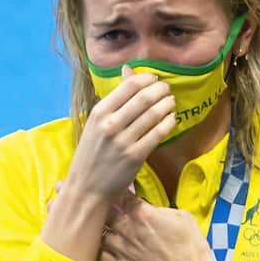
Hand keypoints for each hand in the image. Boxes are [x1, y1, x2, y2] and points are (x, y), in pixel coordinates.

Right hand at [64, 66, 175, 203]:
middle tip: (167, 89)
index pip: (128, 86)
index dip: (147, 79)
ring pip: (153, 114)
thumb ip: (114, 102)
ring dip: (167, 104)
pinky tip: (172, 119)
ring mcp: (123, 141)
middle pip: (144, 98)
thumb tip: (128, 71)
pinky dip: (168, 123)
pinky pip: (158, 134)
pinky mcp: (136, 156)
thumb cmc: (92, 154)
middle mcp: (110, 124)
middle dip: (160, 90)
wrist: (87, 188)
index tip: (155, 78)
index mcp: (99, 112)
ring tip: (171, 101)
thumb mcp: (95, 124)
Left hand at [100, 193, 219, 260]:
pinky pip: (100, 254)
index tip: (128, 199)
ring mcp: (119, 249)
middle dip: (114, 212)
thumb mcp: (185, 220)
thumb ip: (162, 209)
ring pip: (102, 233)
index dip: (125, 196)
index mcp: (143, 214)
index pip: (123, 196)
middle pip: (107, 212)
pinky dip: (105, 249)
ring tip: (118, 234)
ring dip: (109, 231)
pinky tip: (113, 250)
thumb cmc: (193, 253)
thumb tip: (152, 209)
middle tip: (123, 216)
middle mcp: (126, 229)